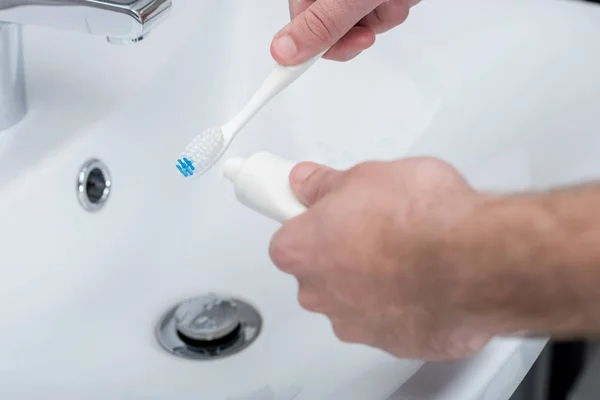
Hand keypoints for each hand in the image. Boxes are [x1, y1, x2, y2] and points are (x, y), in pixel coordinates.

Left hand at [269, 158, 493, 359]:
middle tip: (375, 226)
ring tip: (408, 252)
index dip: (308, 222)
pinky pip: (392, 319)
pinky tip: (426, 279)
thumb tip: (308, 181)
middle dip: (342, 251)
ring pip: (355, 298)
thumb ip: (325, 184)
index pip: (287, 238)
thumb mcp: (365, 175)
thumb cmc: (418, 218)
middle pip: (320, 271)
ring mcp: (357, 323)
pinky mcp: (396, 343)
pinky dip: (405, 302)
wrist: (474, 259)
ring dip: (374, 281)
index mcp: (301, 251)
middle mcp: (321, 295)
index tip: (320, 212)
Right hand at [271, 0, 420, 64]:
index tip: (285, 80)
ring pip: (365, 25)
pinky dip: (396, 6)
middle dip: (360, 30)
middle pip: (334, 33)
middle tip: (367, 22)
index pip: (300, 29)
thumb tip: (283, 50)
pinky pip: (383, 14)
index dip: (306, 51)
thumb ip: (320, 24)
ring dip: (384, 15)